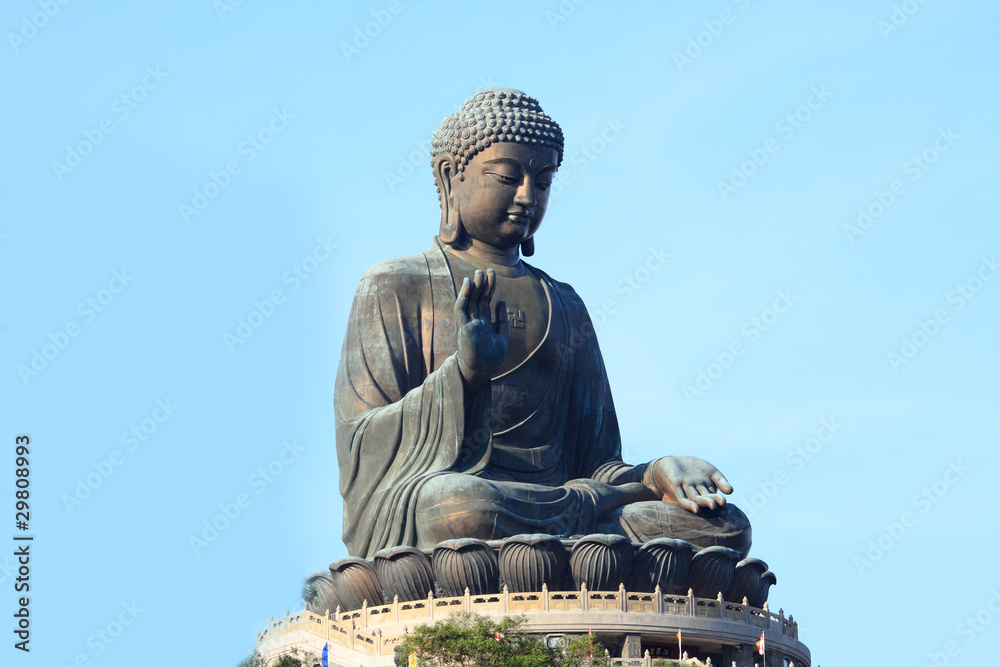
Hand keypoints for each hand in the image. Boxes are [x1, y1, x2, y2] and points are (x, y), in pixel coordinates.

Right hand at [454, 269, 509, 391]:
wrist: (481, 371)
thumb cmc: (491, 358)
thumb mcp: (502, 337)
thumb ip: (502, 320)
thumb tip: (501, 301)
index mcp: (484, 323)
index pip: (485, 302)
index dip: (489, 288)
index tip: (493, 275)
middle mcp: (475, 321)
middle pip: (478, 299)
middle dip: (483, 284)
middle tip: (488, 269)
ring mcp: (468, 323)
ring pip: (470, 301)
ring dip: (474, 286)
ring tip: (479, 272)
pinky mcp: (462, 326)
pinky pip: (461, 308)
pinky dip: (464, 295)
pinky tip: (469, 283)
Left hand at [644, 456, 733, 512]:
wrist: (671, 462)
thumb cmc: (693, 468)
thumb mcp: (711, 472)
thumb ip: (721, 481)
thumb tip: (731, 491)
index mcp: (706, 491)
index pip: (715, 498)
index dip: (720, 502)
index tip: (728, 508)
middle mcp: (696, 493)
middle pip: (706, 499)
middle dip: (713, 502)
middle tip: (722, 505)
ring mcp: (686, 490)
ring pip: (696, 499)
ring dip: (704, 503)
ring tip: (712, 506)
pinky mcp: (675, 488)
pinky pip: (682, 499)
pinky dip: (689, 504)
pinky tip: (696, 509)